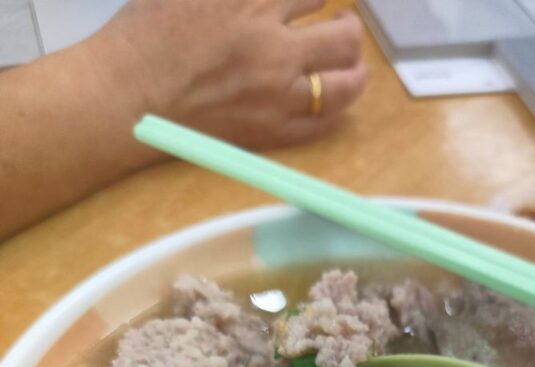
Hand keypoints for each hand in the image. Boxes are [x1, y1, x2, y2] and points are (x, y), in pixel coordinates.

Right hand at [98, 0, 366, 149]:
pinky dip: (334, 110)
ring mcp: (275, 94)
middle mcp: (272, 46)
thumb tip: (274, 1)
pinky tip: (330, 100)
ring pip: (344, 83)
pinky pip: (322, 124)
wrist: (127, 95)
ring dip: (354, 71)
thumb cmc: (148, 34)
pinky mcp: (270, 132)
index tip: (321, 3)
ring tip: (350, 67)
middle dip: (348, 29)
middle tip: (342, 28)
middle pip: (343, 36)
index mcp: (251, 1)